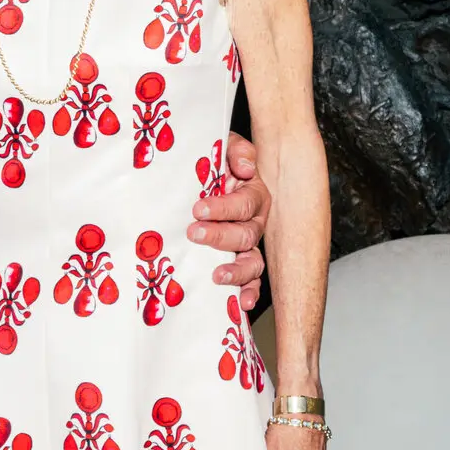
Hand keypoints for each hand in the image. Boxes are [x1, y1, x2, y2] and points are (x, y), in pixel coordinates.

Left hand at [190, 132, 271, 310]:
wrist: (205, 175)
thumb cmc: (215, 163)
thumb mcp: (223, 146)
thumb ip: (235, 150)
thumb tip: (244, 167)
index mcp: (252, 194)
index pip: (244, 203)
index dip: (224, 207)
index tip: (198, 208)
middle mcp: (254, 221)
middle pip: (246, 234)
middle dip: (221, 236)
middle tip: (195, 233)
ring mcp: (248, 244)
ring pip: (252, 262)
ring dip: (237, 270)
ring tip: (218, 276)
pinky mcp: (239, 261)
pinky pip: (251, 280)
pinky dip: (248, 292)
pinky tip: (241, 303)